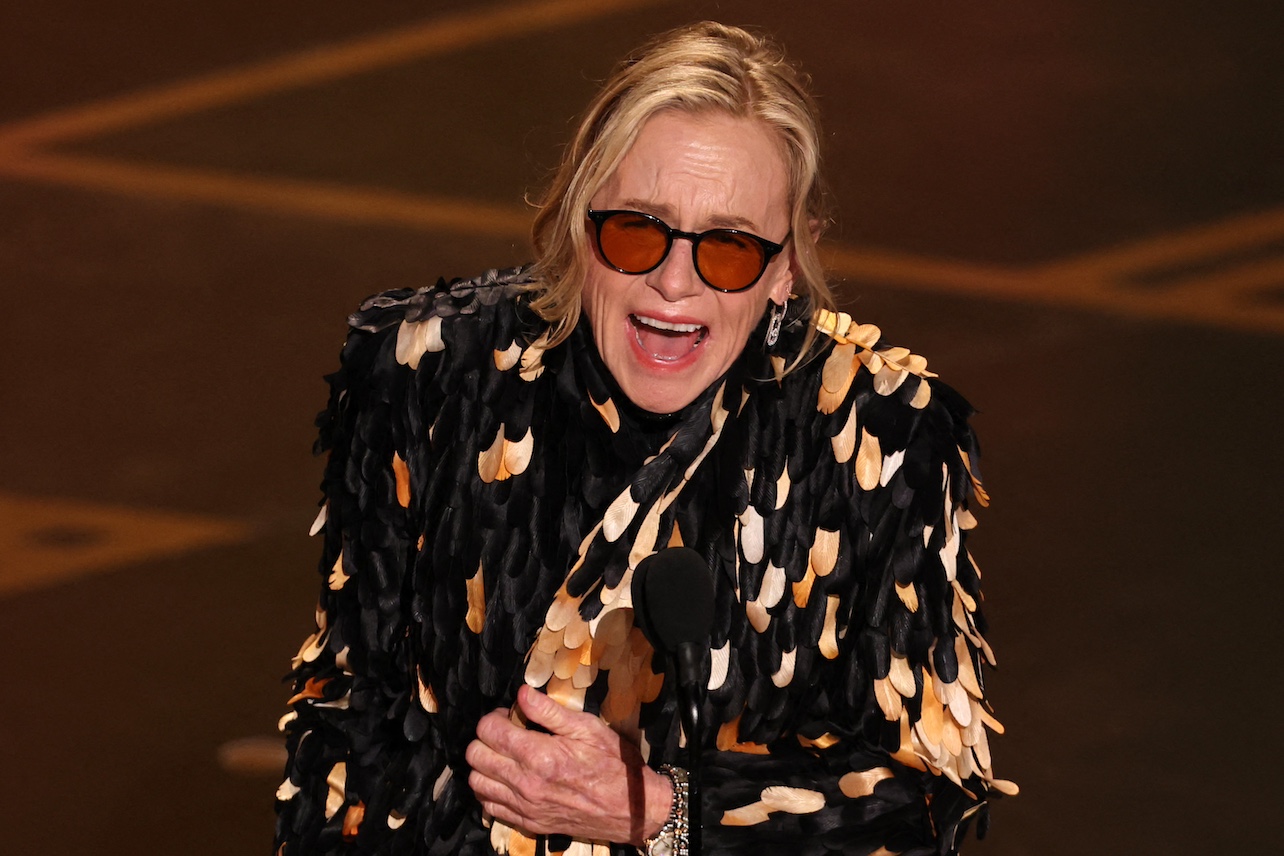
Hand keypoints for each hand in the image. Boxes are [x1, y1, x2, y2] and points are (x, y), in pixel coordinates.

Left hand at [466, 685, 671, 845]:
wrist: (631, 809)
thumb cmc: (614, 763)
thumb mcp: (588, 728)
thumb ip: (550, 711)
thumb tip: (521, 693)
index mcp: (539, 755)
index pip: (489, 731)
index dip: (495, 717)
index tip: (510, 715)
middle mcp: (525, 783)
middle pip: (475, 756)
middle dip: (485, 738)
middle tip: (506, 732)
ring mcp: (524, 807)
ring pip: (477, 782)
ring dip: (484, 765)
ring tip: (505, 756)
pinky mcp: (528, 823)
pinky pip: (489, 808)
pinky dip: (490, 791)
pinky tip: (507, 780)